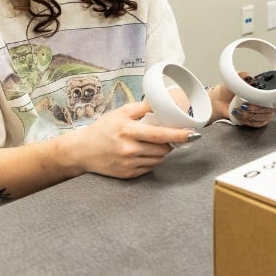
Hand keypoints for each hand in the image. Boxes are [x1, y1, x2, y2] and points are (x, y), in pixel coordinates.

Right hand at [65, 101, 193, 178]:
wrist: (82, 151)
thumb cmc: (102, 129)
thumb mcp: (121, 112)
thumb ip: (143, 107)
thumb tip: (165, 100)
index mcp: (127, 131)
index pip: (159, 134)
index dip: (179, 134)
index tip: (193, 133)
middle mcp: (128, 149)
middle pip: (163, 149)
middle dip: (169, 142)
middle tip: (166, 135)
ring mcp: (128, 164)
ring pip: (158, 160)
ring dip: (161, 152)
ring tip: (151, 144)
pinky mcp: (127, 175)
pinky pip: (149, 168)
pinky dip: (151, 160)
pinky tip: (142, 153)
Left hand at [209, 74, 275, 128]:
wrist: (218, 101)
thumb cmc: (228, 90)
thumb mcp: (236, 78)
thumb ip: (245, 76)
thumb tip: (251, 80)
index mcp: (265, 88)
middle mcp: (266, 100)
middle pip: (273, 107)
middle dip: (258, 107)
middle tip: (246, 103)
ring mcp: (261, 111)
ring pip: (265, 116)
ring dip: (252, 113)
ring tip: (240, 109)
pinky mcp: (255, 121)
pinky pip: (258, 123)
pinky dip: (248, 120)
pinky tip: (240, 115)